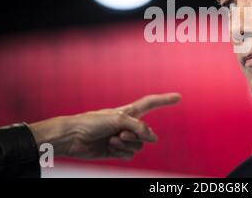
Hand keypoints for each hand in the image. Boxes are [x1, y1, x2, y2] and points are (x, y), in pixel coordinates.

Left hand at [29, 92, 180, 159]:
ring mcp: (123, 138)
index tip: (178, 97)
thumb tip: (153, 139)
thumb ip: (139, 128)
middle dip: (136, 136)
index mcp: (129, 111)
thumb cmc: (92, 122)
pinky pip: (130, 154)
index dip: (165, 100)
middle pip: (147, 133)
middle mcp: (129, 124)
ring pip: (139, 145)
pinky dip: (121, 152)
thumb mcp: (119, 119)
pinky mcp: (117, 150)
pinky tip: (109, 147)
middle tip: (120, 134)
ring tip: (111, 139)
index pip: (151, 103)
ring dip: (126, 144)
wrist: (73, 137)